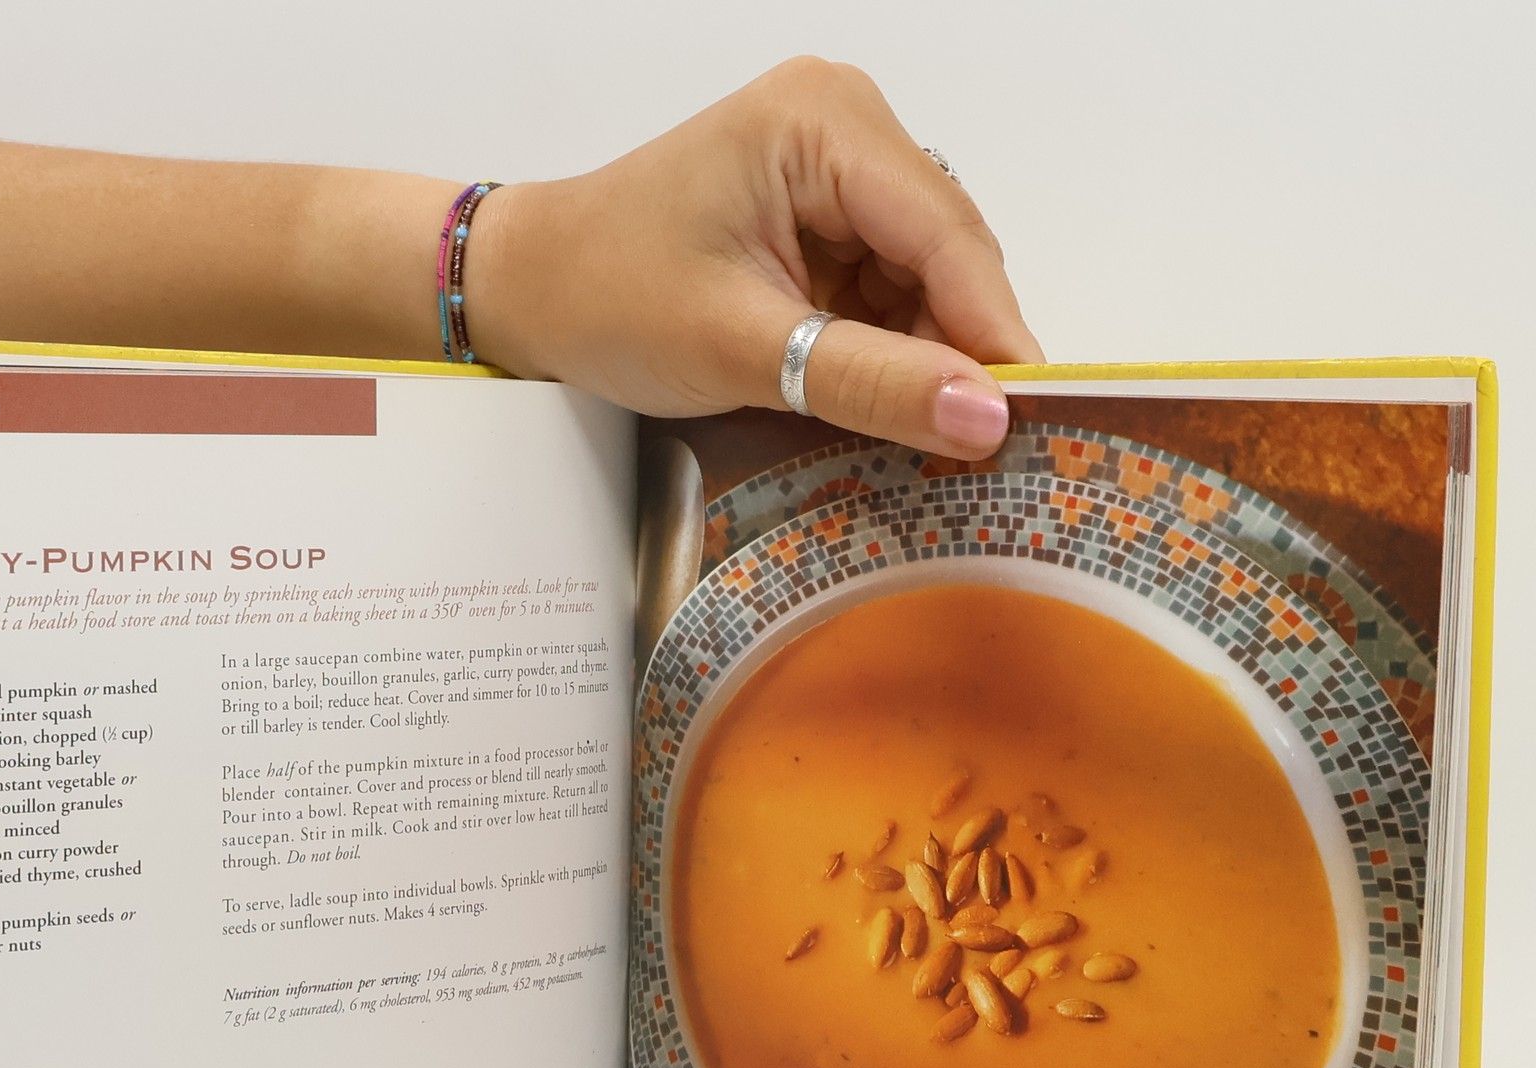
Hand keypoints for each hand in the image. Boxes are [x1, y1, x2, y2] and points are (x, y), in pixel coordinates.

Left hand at [476, 58, 1041, 458]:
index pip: (947, 235)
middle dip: (958, 349)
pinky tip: (882, 406)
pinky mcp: (820, 220)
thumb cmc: (607, 299)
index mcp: (824, 122)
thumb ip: (870, 381)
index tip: (1032, 420)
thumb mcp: (743, 350)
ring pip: (923, 282)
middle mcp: (843, 127)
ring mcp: (834, 173)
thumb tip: (985, 418)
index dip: (993, 332)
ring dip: (923, 359)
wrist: (528, 294)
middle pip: (946, 255)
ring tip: (924, 440)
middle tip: (979, 451)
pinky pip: (886, 292)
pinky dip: (887, 353)